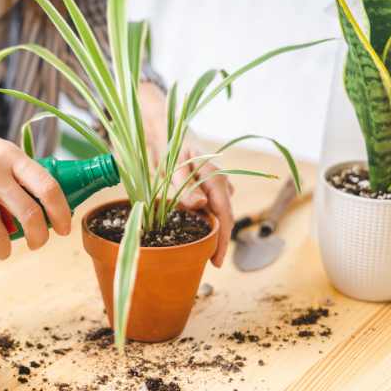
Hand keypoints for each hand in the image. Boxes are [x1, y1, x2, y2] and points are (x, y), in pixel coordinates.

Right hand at [0, 62, 70, 262]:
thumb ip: (13, 167)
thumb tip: (38, 195)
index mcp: (9, 155)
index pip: (47, 186)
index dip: (62, 212)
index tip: (64, 227)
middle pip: (30, 215)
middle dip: (39, 238)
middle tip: (37, 243)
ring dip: (5, 251)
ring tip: (2, 251)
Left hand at [168, 132, 234, 267]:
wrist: (166, 129)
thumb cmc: (169, 146)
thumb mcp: (173, 166)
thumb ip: (185, 186)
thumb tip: (202, 205)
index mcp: (215, 176)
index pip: (224, 214)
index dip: (222, 240)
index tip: (216, 261)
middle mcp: (221, 181)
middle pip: (224, 217)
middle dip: (217, 240)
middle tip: (205, 261)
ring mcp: (218, 183)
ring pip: (218, 213)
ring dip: (210, 230)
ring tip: (200, 250)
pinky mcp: (210, 185)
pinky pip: (212, 207)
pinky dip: (205, 220)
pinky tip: (196, 229)